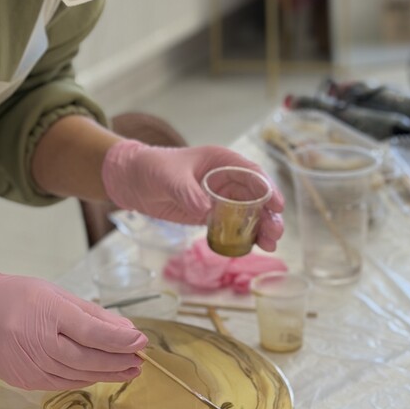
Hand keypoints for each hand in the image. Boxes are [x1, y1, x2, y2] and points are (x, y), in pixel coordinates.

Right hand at [0, 269, 147, 389]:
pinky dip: (84, 380)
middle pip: (86, 357)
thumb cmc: (19, 297)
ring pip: (76, 375)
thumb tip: (125, 329)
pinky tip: (100, 375)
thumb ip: (91, 313)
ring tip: (128, 370)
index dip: (118, 339)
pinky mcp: (25, 380)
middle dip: (117, 361)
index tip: (141, 341)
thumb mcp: (56, 294)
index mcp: (46, 312)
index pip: (89, 330)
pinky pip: (62, 383)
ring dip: (106, 374)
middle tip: (140, 361)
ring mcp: (29, 364)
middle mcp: (37, 340)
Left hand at [102, 141, 283, 250]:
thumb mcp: (168, 176)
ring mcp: (220, 197)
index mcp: (221, 160)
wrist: (132, 180)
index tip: (277, 207)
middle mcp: (226, 178)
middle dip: (269, 215)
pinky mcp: (211, 214)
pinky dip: (245, 236)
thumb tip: (206, 210)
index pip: (252, 173)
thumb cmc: (152, 167)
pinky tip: (253, 248)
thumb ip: (187, 192)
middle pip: (257, 196)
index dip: (268, 189)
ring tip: (270, 245)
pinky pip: (234, 224)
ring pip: (250, 212)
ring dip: (262, 228)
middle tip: (275, 234)